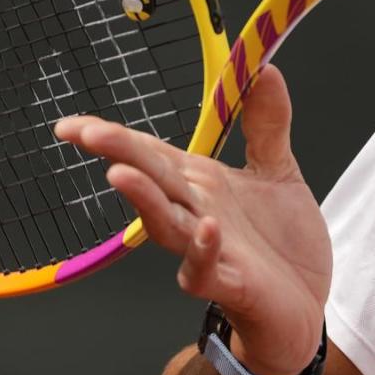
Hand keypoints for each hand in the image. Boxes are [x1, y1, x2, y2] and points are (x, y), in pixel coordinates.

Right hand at [54, 65, 328, 374]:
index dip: (114, 135)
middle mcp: (195, 212)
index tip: (71, 124)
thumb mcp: (278, 171)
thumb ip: (266, 123)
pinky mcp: (231, 282)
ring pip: (167, 224)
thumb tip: (264, 68)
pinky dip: (203, 250)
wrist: (303, 305)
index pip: (149, 153)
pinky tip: (206, 228)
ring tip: (120, 175)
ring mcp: (208, 249)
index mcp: (200, 183)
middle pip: (151, 178)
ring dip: (144, 201)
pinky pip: (206, 269)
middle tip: (85, 131)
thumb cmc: (280, 244)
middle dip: (118, 153)